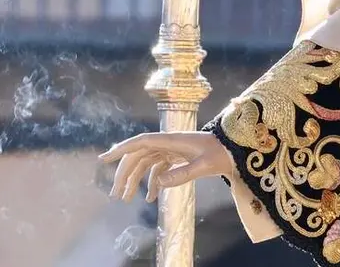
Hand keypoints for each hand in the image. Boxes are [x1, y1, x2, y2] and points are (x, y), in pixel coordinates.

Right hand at [98, 131, 232, 202]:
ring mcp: (172, 150)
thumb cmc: (221, 154)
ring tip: (125, 199)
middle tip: (116, 194)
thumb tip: (159, 183)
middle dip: (125, 174)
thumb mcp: (205, 166)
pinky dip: (152, 183)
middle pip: (139, 156)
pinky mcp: (177, 158)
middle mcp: (168, 143)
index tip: (105, 158)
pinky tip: (151, 198)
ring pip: (146, 164)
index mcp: (171, 140)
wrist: (235, 151)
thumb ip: (183, 174)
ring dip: (135, 180)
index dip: (122, 149)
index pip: (141, 142)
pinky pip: (158, 169)